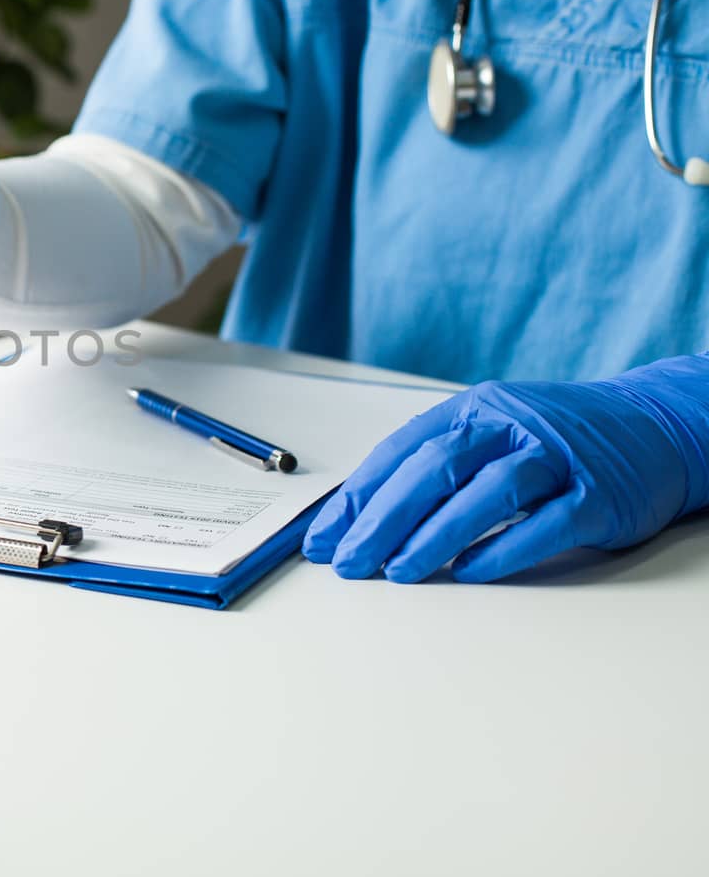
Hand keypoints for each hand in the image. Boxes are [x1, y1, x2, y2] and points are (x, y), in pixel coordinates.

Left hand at [303, 355, 708, 582]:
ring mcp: (557, 456)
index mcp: (476, 409)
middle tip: (350, 561)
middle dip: (383, 518)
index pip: (402, 450)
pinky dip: (504, 548)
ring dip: (435, 535)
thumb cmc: (555, 440)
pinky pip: (545, 523)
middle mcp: (512, 424)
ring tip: (398, 571)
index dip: (358, 496)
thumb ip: (435, 467)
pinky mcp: (599, 494)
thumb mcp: (492, 435)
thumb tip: (362, 516)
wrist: (656, 426)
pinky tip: (468, 572)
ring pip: (486, 492)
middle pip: (435, 468)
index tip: (324, 538)